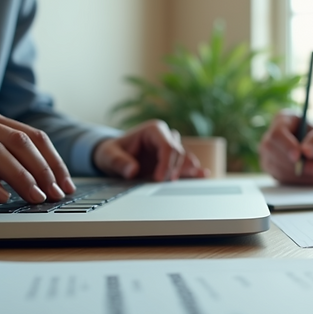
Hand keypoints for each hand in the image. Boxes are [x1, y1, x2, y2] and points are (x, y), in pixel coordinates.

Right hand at [0, 106, 74, 203]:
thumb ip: (1, 159)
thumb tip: (41, 181)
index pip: (31, 136)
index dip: (53, 160)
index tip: (66, 184)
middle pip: (18, 141)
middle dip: (43, 170)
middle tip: (55, 194)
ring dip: (21, 177)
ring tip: (35, 198)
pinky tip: (0, 197)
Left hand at [93, 120, 207, 181]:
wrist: (113, 157)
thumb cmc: (111, 152)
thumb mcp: (109, 155)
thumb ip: (119, 162)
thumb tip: (132, 170)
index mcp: (154, 130)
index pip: (167, 145)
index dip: (166, 162)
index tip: (159, 178)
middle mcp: (165, 137)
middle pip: (178, 153)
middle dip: (173, 169)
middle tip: (162, 183)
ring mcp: (170, 149)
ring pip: (184, 158)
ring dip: (187, 169)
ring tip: (196, 176)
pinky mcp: (172, 161)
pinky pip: (185, 165)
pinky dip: (192, 171)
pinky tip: (203, 175)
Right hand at [258, 110, 312, 183]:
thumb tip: (306, 151)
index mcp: (283, 120)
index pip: (277, 134)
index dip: (286, 146)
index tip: (298, 156)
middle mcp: (271, 136)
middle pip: (272, 151)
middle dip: (295, 164)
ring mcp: (268, 154)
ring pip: (276, 167)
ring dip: (300, 174)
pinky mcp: (271, 168)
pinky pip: (280, 177)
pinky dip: (297, 180)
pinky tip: (310, 177)